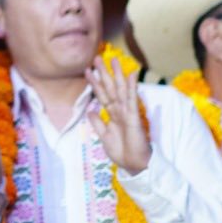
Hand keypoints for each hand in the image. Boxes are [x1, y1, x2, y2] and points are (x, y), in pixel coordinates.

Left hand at [87, 55, 150, 174]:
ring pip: (121, 90)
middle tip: (97, 57)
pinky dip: (131, 88)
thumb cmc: (121, 151)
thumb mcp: (104, 136)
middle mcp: (119, 110)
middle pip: (110, 88)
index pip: (102, 95)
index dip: (95, 83)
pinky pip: (132, 100)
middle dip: (104, 73)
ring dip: (117, 75)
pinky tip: (131, 76)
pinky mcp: (134, 118)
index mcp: (112, 114)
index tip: (87, 71)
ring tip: (113, 60)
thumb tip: (90, 110)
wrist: (133, 165)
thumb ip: (98, 123)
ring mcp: (127, 112)